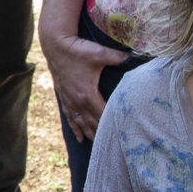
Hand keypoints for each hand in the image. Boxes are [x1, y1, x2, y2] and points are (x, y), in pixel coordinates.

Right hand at [44, 24, 129, 144]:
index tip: (122, 134)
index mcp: (87, 94)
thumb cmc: (78, 50)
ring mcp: (69, 101)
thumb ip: (119, 57)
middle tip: (115, 146)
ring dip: (90, 135)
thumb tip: (137, 57)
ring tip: (99, 146)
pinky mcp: (64, 98)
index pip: (103, 115)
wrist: (56, 45)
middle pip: (92, 123)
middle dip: (102, 134)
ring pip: (81, 124)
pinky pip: (70, 118)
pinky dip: (76, 129)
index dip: (112, 125)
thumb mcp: (100, 53)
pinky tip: (79, 138)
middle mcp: (77, 101)